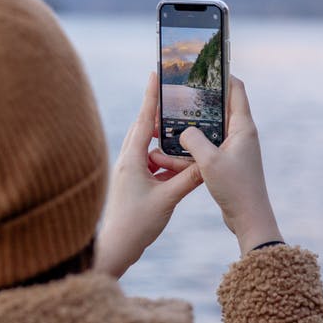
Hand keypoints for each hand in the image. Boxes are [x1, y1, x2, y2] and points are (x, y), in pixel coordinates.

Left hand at [94, 72, 203, 278]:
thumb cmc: (136, 224)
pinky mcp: (131, 183)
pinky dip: (162, 156)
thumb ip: (188, 179)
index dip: (151, 96)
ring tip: (177, 122)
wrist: (115, 248)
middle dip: (157, 110)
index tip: (155, 74)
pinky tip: (175, 159)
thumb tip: (208, 161)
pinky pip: (148, 161)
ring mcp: (127, 172)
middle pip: (143, 127)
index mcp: (131, 159)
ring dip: (160, 135)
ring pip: (146, 146)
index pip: (143, 120)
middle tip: (171, 91)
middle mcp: (126, 161)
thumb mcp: (167, 200)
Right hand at [180, 76, 282, 255]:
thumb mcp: (209, 161)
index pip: (236, 89)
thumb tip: (182, 130)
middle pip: (218, 108)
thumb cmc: (235, 188)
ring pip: (207, 131)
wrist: (249, 219)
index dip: (222, 75)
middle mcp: (240, 134)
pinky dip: (189, 150)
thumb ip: (193, 139)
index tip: (203, 66)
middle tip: (177, 94)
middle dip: (196, 103)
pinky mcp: (226, 163)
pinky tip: (169, 154)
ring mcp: (233, 149)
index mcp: (243, 127)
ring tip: (165, 126)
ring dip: (188, 131)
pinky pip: (205, 149)